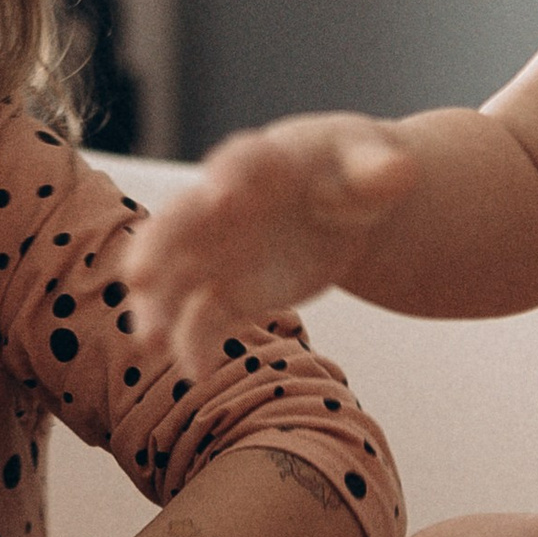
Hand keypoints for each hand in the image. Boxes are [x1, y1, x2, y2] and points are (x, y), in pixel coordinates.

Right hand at [122, 115, 419, 380]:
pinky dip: (192, 344)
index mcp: (265, 161)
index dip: (231, 177)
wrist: (342, 205)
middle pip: (183, 219)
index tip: (221, 196)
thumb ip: (380, 170)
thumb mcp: (372, 163)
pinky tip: (195, 374)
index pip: (241, 162)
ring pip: (174, 275)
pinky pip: (199, 319)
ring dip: (157, 305)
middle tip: (138, 274)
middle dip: (160, 245)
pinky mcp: (225, 293)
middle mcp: (223, 204)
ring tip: (147, 342)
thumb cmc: (352, 170)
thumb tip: (400, 171)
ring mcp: (217, 250)